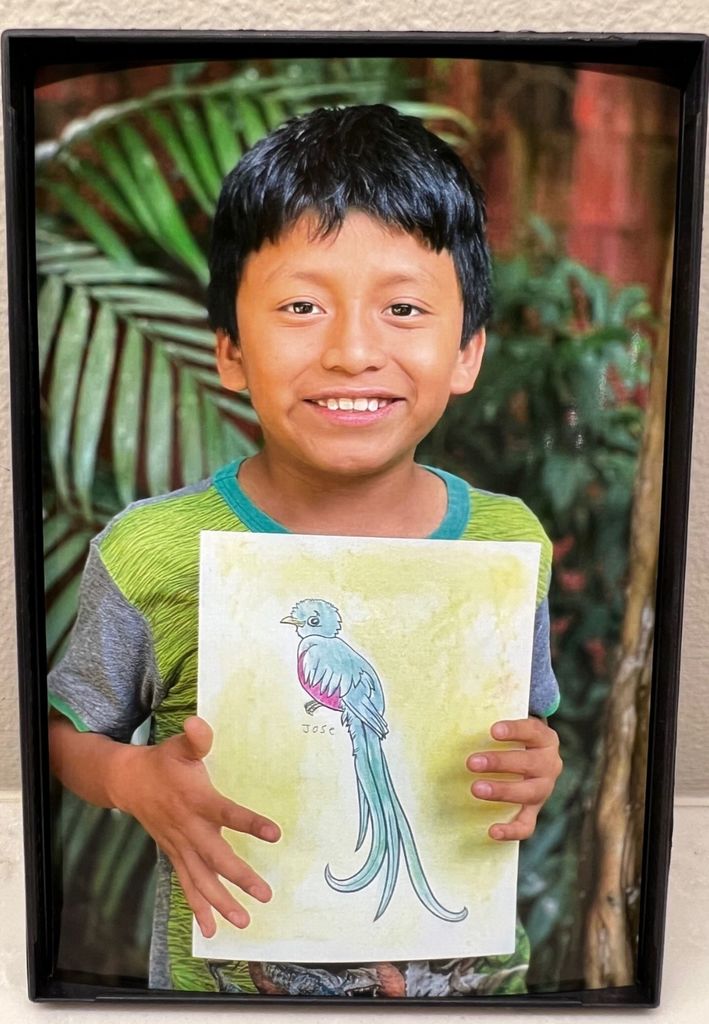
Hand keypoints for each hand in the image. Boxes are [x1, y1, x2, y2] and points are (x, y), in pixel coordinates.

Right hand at [111, 715, 280, 937]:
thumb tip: (198, 721)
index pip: (226, 812)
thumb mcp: (180, 746)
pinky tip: (213, 929)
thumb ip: (196, 738)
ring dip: (221, 902)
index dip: (249, 823)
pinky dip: (198, 908)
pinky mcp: (175, 855)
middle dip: (239, 877)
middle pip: (215, 856)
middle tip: (264, 894)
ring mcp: (180, 846)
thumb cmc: (164, 762)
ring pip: (201, 879)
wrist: (128, 782)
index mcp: (196, 799)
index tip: (275, 833)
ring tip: (243, 921)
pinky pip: (187, 885)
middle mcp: (188, 828)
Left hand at [466, 717, 561, 841]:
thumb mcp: (511, 727)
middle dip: (499, 762)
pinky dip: (511, 830)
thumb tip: (461, 717)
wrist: (533, 758)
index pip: (533, 731)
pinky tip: (492, 831)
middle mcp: (549, 765)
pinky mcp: (534, 811)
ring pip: (528, 793)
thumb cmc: (514, 738)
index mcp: (545, 740)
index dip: (515, 730)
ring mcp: (543, 790)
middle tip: (471, 762)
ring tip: (475, 788)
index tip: (493, 730)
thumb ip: (495, 726)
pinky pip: (527, 825)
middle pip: (529, 763)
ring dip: (501, 791)